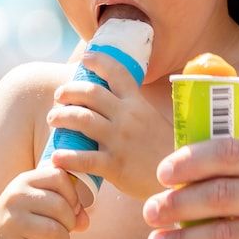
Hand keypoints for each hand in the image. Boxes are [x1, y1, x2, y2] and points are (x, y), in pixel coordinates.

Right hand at [0, 166, 94, 238]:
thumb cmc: (21, 220)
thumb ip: (65, 205)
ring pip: (58, 234)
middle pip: (62, 208)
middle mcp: (16, 198)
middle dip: (69, 223)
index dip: (72, 194)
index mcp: (24, 181)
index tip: (69, 207)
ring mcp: (13, 224)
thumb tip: (84, 220)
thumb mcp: (36, 203)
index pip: (60, 177)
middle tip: (62, 230)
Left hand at [45, 50, 172, 199]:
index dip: (99, 61)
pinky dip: (67, 157)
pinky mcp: (115, 165)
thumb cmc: (166, 150)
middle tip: (59, 96)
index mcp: (137, 103)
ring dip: (62, 117)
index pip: (117, 72)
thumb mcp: (153, 120)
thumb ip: (134, 110)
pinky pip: (85, 158)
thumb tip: (113, 101)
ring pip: (82, 119)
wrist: (184, 180)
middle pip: (91, 93)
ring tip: (53, 119)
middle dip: (69, 91)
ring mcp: (120, 140)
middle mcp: (127, 116)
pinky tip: (56, 157)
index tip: (85, 58)